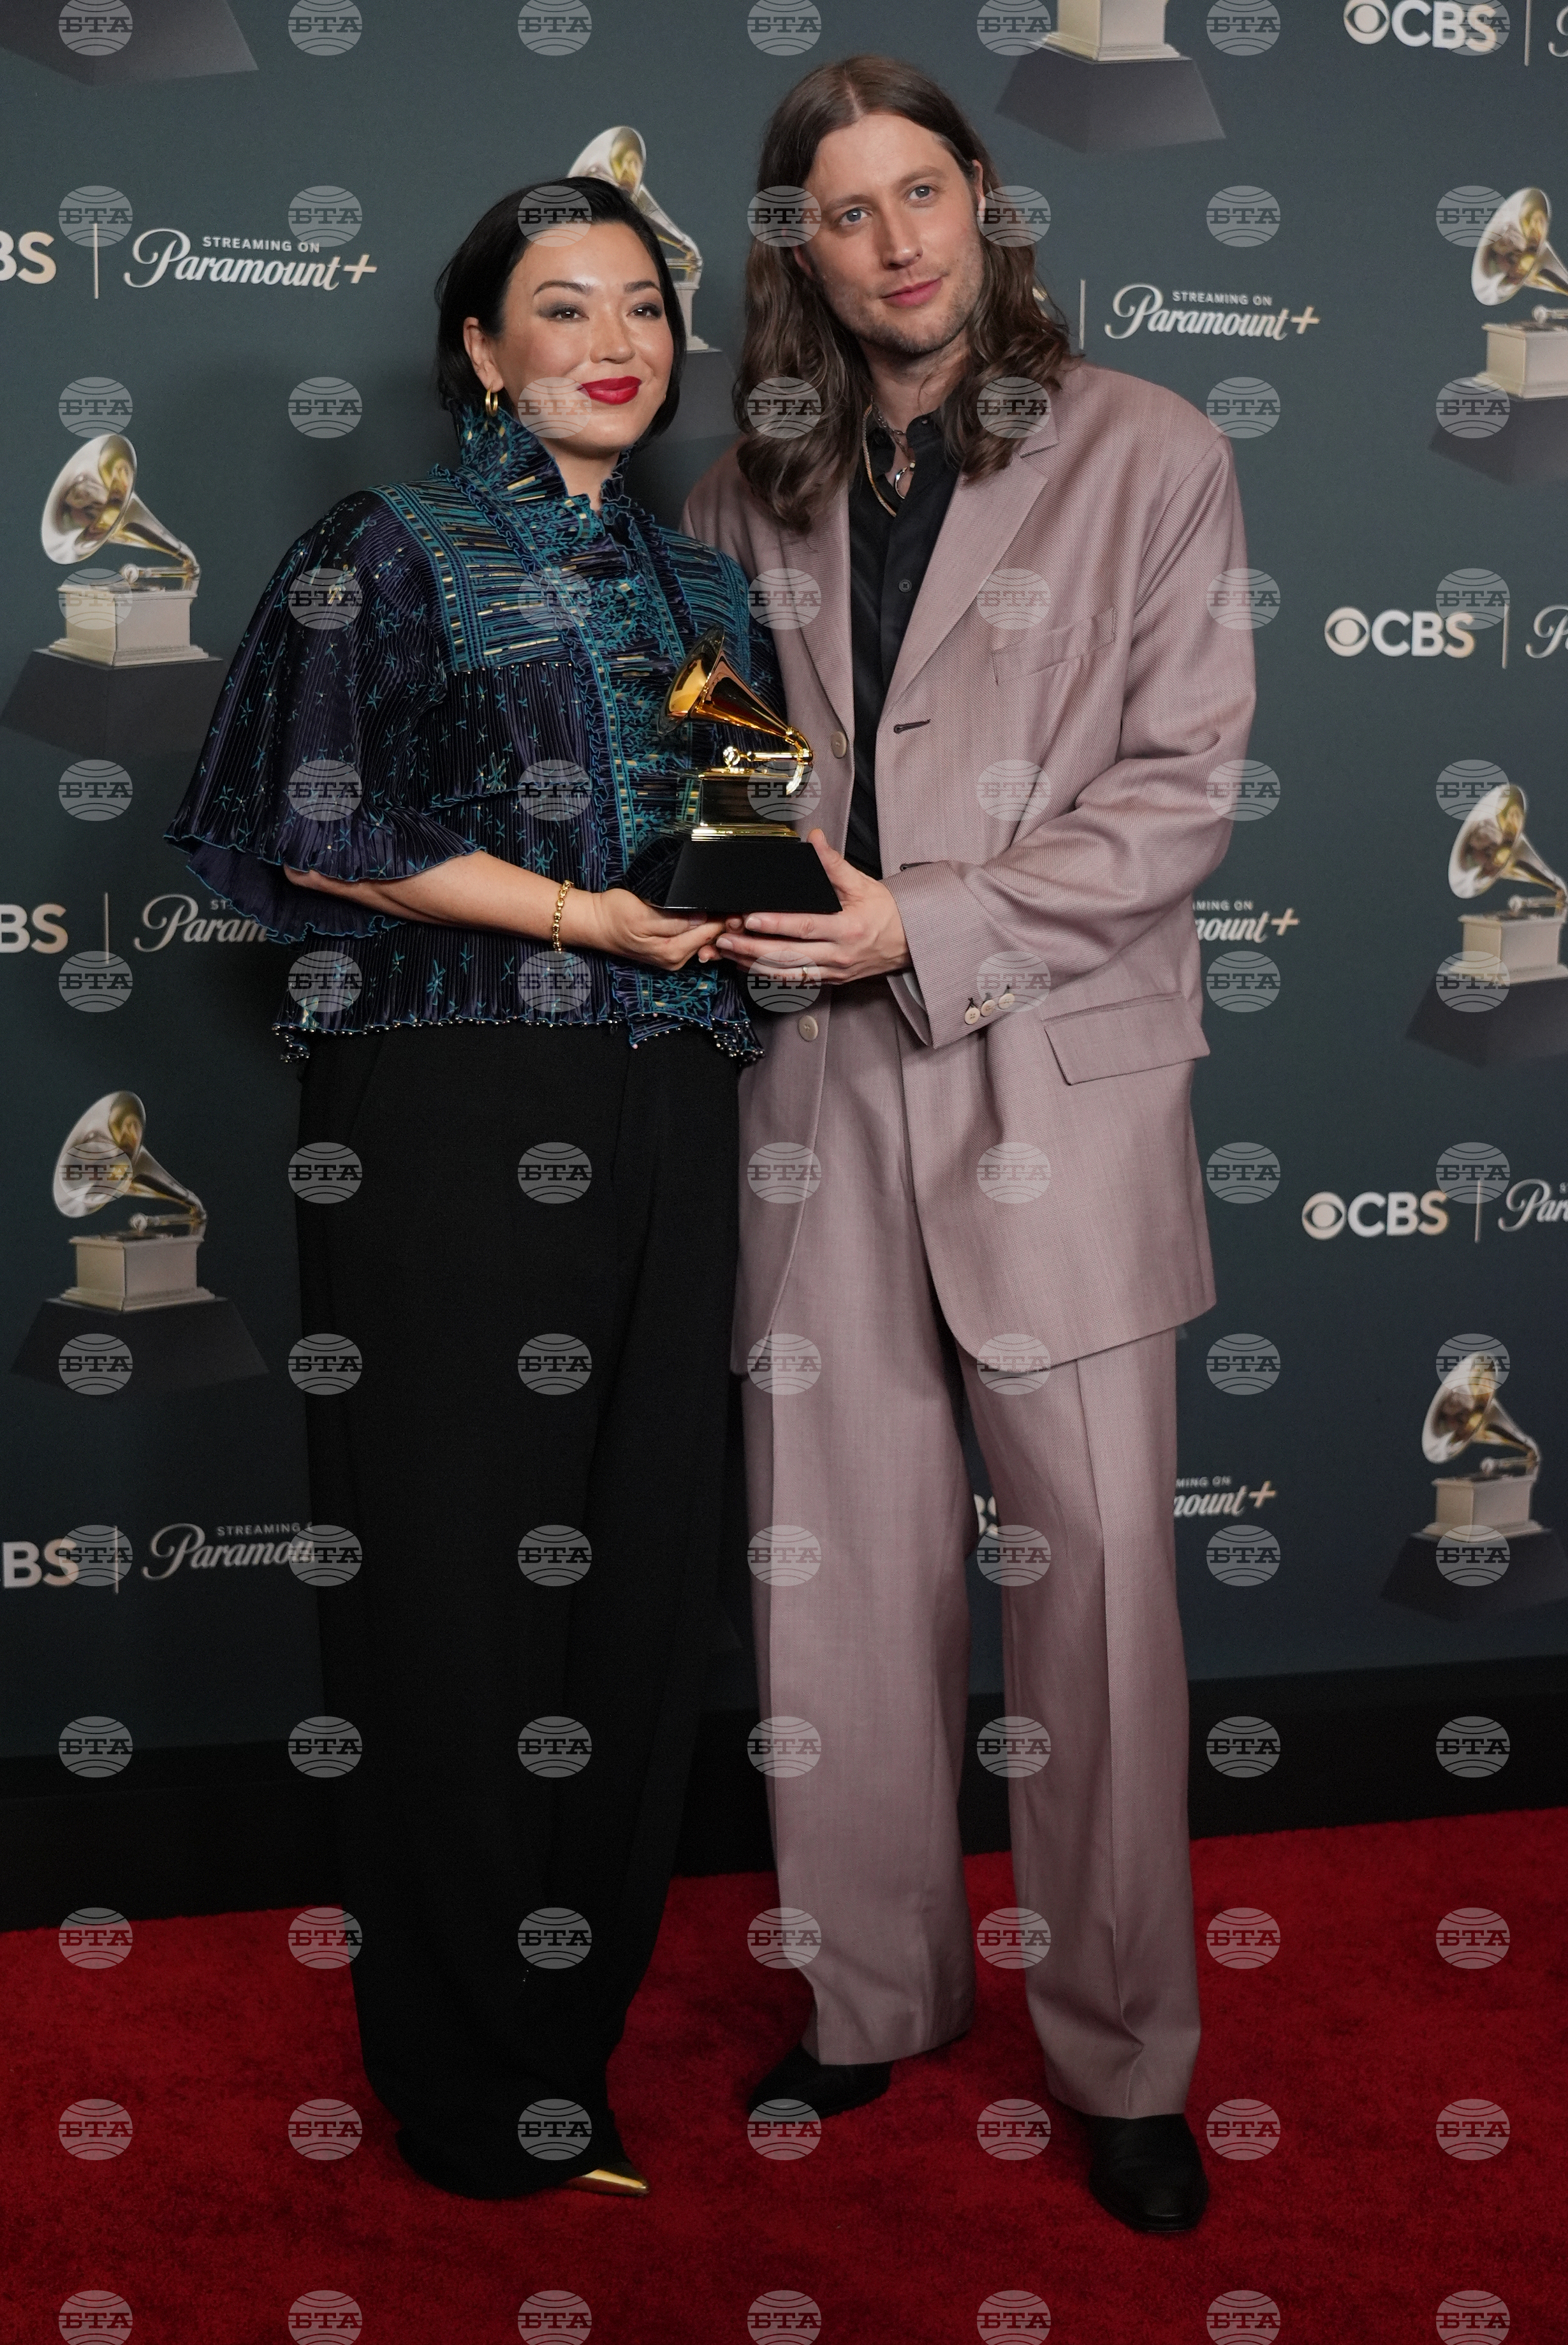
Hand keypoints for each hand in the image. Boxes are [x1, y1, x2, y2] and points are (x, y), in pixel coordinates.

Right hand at [565, 886, 725, 972]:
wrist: (596, 923)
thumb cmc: (615, 914)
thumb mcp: (643, 914)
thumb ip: (674, 920)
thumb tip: (702, 918)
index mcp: (672, 950)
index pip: (710, 933)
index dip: (727, 919)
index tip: (740, 906)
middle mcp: (677, 959)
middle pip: (711, 939)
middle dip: (727, 924)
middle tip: (742, 906)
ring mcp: (674, 958)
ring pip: (705, 941)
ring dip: (718, 928)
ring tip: (731, 911)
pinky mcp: (670, 952)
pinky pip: (695, 941)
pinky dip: (706, 932)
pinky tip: (712, 920)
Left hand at [714, 831, 909, 985]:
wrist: (909, 942)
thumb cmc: (886, 913)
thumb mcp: (862, 884)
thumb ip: (834, 864)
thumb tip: (815, 840)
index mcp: (848, 929)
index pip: (806, 928)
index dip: (777, 925)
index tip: (751, 918)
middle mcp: (839, 955)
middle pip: (789, 956)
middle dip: (754, 949)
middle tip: (727, 939)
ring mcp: (833, 972)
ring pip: (788, 974)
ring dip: (755, 965)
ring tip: (730, 953)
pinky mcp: (830, 980)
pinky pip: (795, 981)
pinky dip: (769, 975)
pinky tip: (749, 966)